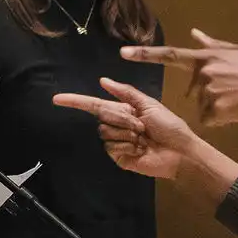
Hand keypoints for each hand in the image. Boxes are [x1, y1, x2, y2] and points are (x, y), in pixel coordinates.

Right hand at [53, 78, 203, 180]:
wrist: (179, 152)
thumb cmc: (169, 126)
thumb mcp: (148, 104)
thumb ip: (125, 92)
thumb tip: (103, 81)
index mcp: (124, 110)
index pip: (94, 105)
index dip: (75, 102)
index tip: (57, 99)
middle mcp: (117, 125)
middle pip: (102, 116)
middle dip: (122, 119)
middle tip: (142, 126)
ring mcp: (116, 142)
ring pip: (105, 132)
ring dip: (126, 134)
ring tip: (143, 139)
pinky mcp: (118, 157)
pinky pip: (111, 147)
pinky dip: (127, 147)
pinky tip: (140, 150)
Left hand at [123, 30, 237, 127]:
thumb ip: (212, 45)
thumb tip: (194, 33)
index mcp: (207, 57)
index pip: (170, 55)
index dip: (145, 55)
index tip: (123, 53)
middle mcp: (203, 72)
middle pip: (192, 91)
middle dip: (208, 94)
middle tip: (236, 90)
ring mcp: (208, 92)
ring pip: (201, 107)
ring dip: (218, 107)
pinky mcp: (215, 111)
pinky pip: (209, 120)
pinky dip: (222, 119)